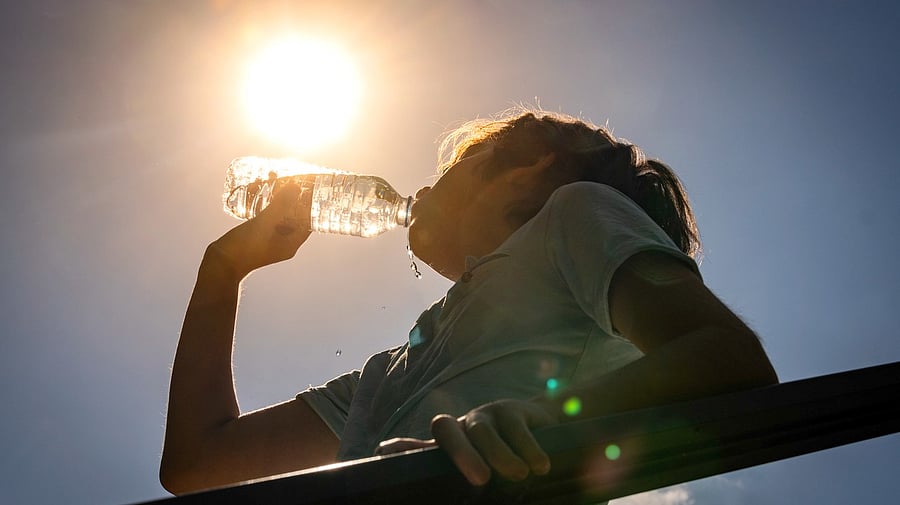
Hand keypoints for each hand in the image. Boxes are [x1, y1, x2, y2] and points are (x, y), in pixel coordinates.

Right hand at [207, 183, 312, 279]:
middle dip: (291, 195)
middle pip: (294, 214)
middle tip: (288, 176)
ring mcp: (270, 239)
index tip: (308, 185)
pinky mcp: (257, 236)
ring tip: (271, 177)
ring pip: (278, 213)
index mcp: (291, 244)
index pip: (308, 220)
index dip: (310, 203)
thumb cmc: (243, 249)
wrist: (218, 266)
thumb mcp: (263, 224)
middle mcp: (283, 242)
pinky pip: (266, 216)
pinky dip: (264, 203)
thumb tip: (297, 188)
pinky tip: (257, 189)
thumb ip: (279, 206)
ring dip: (276, 197)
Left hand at [376, 399, 556, 485]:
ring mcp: (486, 414)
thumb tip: (389, 456)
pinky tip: (541, 465)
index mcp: (448, 442)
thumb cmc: (499, 453)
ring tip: (520, 475)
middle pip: (446, 429)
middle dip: (461, 454)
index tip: (386, 454)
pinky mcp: (513, 409)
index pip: (416, 446)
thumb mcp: (472, 462)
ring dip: (501, 454)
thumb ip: (436, 462)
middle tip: (481, 480)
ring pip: (482, 431)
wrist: (541, 429)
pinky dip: (529, 448)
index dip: (402, 447)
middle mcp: (462, 425)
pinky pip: (516, 428)